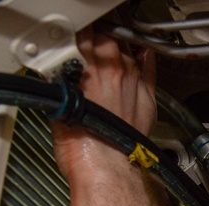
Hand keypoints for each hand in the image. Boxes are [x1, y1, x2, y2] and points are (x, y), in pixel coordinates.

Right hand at [52, 27, 156, 182]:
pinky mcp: (147, 99)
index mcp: (86, 66)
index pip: (84, 34)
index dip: (79, 37)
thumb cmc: (81, 145)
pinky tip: (141, 58)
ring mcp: (132, 82)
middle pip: (108, 39)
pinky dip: (145, 62)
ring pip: (128, 52)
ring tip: (109, 61)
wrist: (106, 168)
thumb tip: (59, 77)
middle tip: (90, 52)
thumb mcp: (58, 104)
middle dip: (99, 43)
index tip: (75, 43)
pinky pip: (149, 70)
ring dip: (118, 53)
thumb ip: (62, 82)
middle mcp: (113, 69)